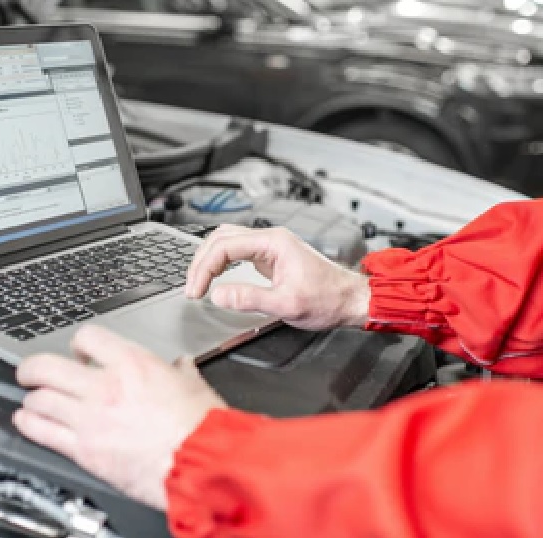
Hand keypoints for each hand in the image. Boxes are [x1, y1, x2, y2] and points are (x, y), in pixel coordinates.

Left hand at [14, 325, 225, 510]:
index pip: (86, 338)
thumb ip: (180, 372)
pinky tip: (25, 421)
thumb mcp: (193, 384)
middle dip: (33, 368)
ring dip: (32, 397)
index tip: (77, 352)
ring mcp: (90, 419)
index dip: (77, 343)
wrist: (201, 464)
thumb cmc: (201, 427)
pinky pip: (43, 433)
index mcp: (131, 363)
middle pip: (47, 366)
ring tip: (31, 398)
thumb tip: (180, 366)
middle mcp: (104, 386)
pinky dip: (28, 424)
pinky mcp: (85, 451)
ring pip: (40, 399)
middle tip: (30, 371)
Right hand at [185, 224, 369, 330]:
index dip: (204, 268)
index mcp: (273, 243)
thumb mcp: (286, 304)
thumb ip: (250, 298)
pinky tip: (215, 275)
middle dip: (201, 261)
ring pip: (227, 241)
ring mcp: (270, 246)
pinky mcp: (270, 256)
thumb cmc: (327, 299)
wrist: (349, 299)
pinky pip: (237, 250)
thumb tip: (218, 295)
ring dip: (209, 259)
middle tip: (192, 287)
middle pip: (221, 237)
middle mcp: (270, 239)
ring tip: (198, 281)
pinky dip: (220, 261)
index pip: (225, 246)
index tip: (196, 290)